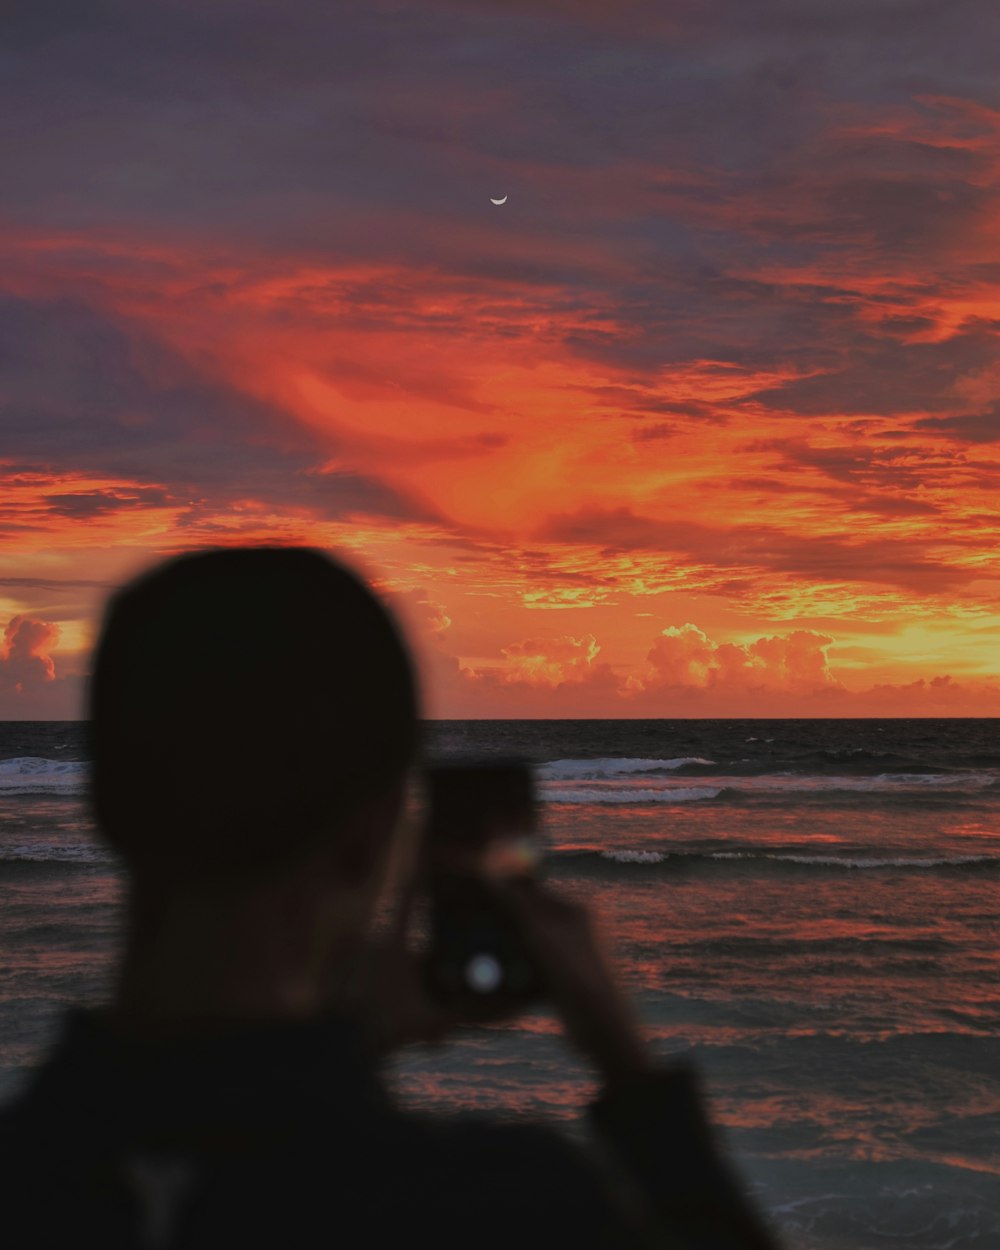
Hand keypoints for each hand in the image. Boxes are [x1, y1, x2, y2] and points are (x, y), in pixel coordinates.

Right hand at [482, 877, 652, 1086]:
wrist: (602, 1030)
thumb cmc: (576, 977)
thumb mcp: (540, 937)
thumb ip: (515, 906)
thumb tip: (489, 876)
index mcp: (575, 910)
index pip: (530, 891)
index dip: (502, 890)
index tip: (473, 892)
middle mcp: (573, 928)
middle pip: (527, 916)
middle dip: (501, 918)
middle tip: (469, 920)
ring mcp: (568, 954)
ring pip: (527, 942)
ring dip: (505, 944)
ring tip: (476, 946)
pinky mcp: (561, 979)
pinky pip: (531, 965)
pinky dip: (514, 967)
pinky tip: (494, 973)